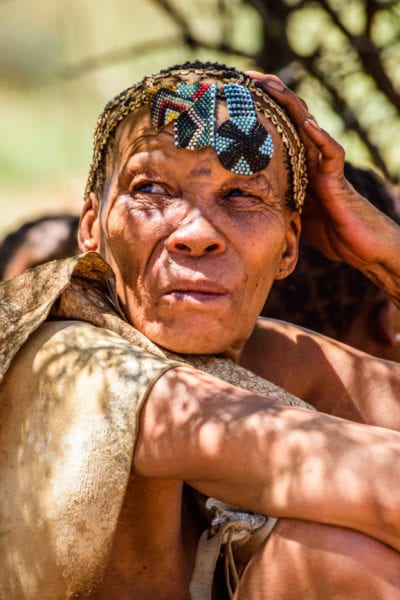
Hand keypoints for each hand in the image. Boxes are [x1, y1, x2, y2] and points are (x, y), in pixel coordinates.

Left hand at [246, 72, 399, 302]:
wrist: (358, 247)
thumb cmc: (327, 230)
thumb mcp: (290, 212)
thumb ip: (274, 199)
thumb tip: (240, 202)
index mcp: (296, 164)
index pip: (275, 130)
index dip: (256, 112)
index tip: (231, 95)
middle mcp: (310, 159)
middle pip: (288, 119)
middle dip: (268, 96)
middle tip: (245, 77)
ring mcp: (324, 167)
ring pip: (308, 127)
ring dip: (290, 105)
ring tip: (272, 86)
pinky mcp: (338, 181)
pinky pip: (332, 155)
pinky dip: (322, 139)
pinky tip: (308, 125)